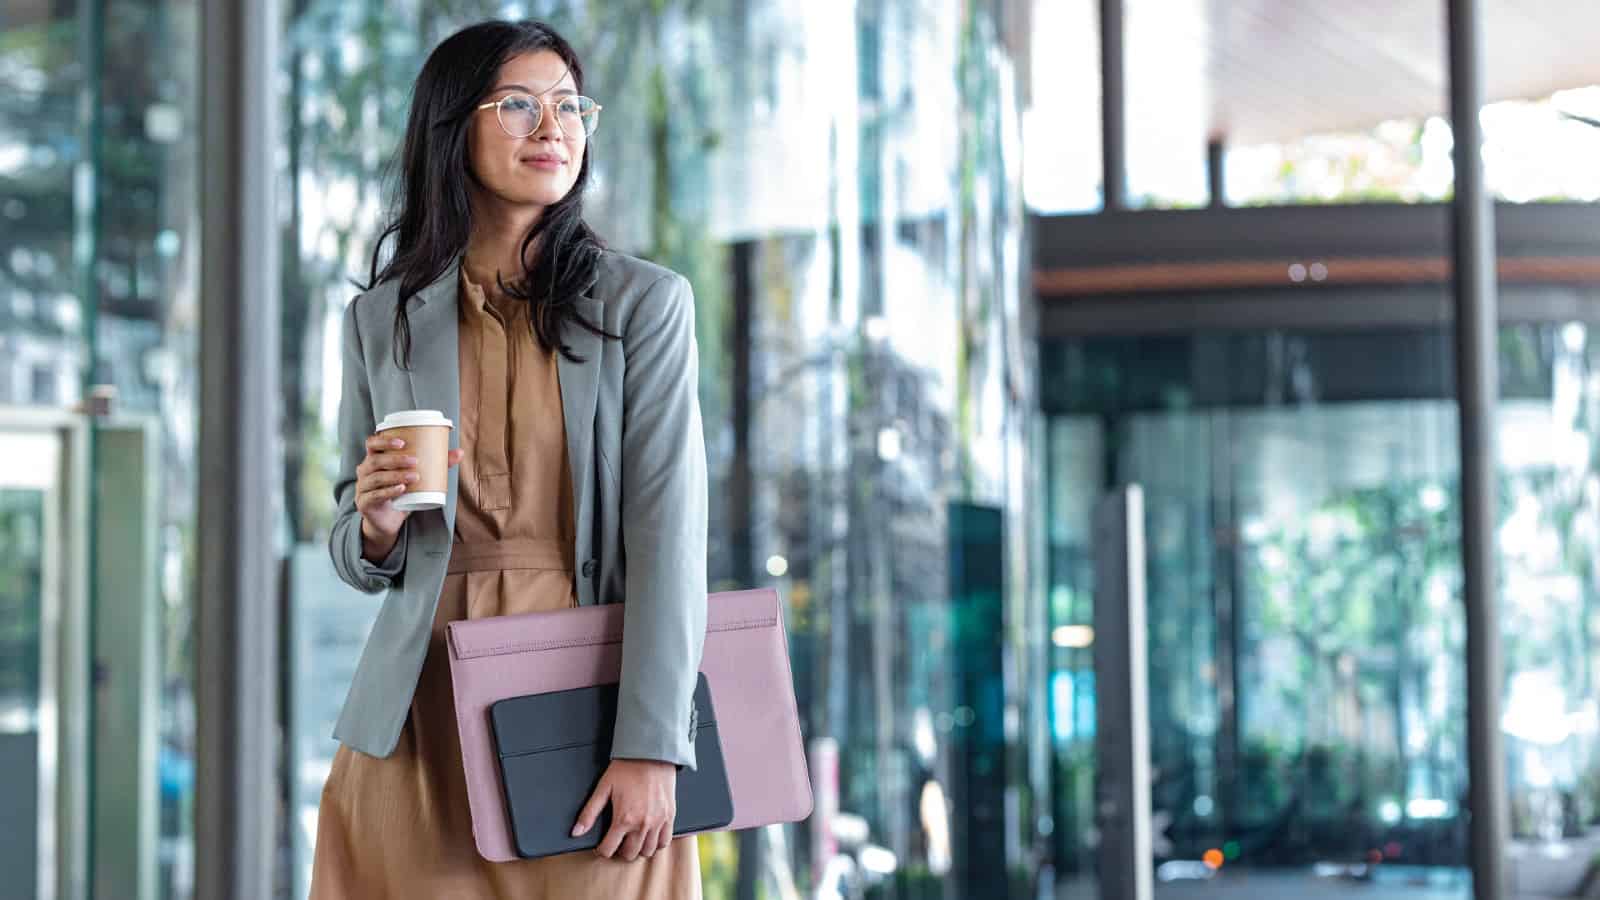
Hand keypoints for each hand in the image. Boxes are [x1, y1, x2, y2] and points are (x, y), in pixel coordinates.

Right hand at [355, 433, 463, 559]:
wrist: (389, 521)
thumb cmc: (402, 493)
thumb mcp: (417, 478)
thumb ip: (436, 464)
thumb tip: (460, 453)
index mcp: (374, 459)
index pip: (372, 444)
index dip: (384, 441)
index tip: (403, 442)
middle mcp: (365, 471)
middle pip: (375, 461)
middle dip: (395, 459)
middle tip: (415, 461)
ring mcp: (362, 487)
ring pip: (376, 478)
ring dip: (395, 475)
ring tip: (415, 477)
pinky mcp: (364, 503)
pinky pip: (375, 495)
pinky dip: (389, 491)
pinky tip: (401, 489)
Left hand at [572, 759, 677, 861]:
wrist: (652, 753)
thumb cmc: (628, 768)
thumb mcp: (603, 788)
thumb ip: (589, 813)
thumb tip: (576, 831)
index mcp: (624, 818)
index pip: (609, 849)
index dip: (602, 850)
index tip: (602, 845)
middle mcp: (642, 824)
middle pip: (629, 854)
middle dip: (620, 850)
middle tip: (618, 841)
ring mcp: (658, 821)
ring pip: (648, 851)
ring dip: (638, 849)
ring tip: (633, 839)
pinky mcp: (669, 816)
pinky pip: (665, 841)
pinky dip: (656, 843)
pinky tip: (649, 835)